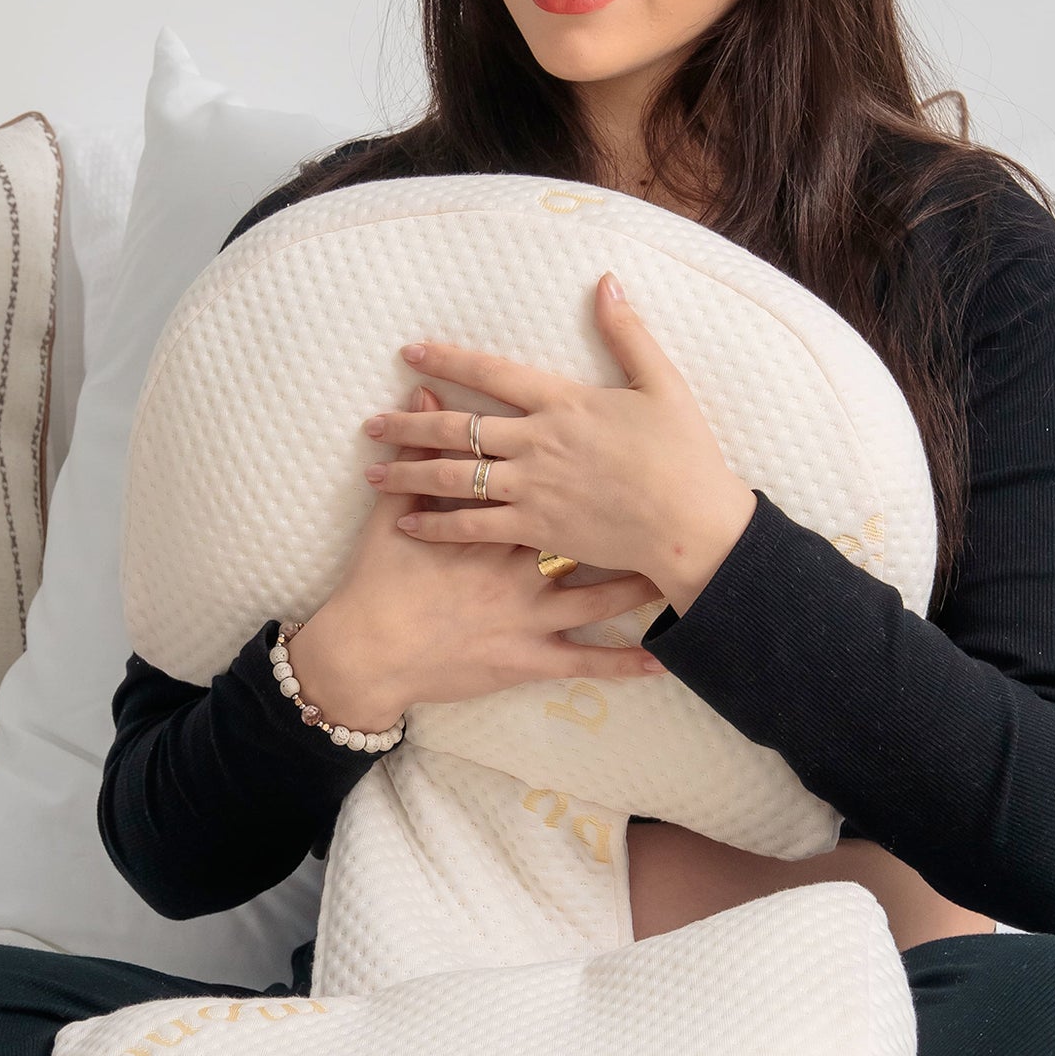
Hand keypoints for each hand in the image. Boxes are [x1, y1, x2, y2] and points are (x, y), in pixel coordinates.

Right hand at [287, 386, 670, 729]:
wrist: (368, 653)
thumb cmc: (380, 583)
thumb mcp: (389, 513)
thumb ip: (415, 454)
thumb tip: (419, 392)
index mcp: (492, 526)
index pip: (548, 485)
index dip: (586, 464)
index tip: (628, 446)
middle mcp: (518, 567)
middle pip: (587, 535)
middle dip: (632, 522)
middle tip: (680, 502)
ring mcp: (527, 614)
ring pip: (597, 598)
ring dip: (641, 588)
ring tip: (685, 575)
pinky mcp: (527, 658)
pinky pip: (583, 662)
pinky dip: (622, 663)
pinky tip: (661, 660)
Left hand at [361, 272, 757, 613]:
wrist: (694, 524)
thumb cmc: (685, 455)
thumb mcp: (662, 383)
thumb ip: (628, 332)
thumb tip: (606, 281)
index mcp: (564, 402)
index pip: (491, 374)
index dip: (447, 361)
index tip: (409, 354)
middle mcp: (539, 442)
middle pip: (458, 427)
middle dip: (408, 424)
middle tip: (369, 424)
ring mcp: (534, 487)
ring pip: (456, 477)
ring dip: (409, 474)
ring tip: (372, 474)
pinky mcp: (537, 529)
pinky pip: (474, 527)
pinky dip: (437, 525)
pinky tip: (406, 523)